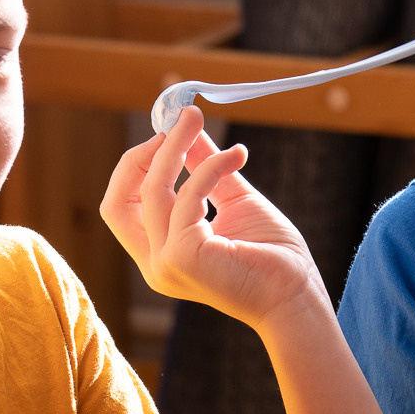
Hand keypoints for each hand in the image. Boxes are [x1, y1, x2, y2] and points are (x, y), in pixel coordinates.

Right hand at [102, 104, 324, 330]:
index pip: (122, 208)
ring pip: (152, 191)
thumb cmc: (272, 256)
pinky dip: (209, 167)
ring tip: (195, 118)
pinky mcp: (182, 256)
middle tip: (173, 123)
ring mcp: (165, 264)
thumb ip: (204, 167)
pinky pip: (188, 194)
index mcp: (161, 255)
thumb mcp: (232, 200)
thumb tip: (187, 127)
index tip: (167, 133)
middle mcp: (155, 265)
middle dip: (139, 157)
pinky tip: (237, 156)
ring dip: (175, 146)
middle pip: (117, 202)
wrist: (297, 295)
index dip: (137, 167)